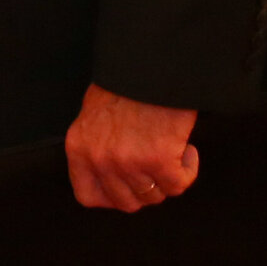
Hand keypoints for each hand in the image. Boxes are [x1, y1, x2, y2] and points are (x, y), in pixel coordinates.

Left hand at [65, 83, 198, 211]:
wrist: (151, 64)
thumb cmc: (125, 83)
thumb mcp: (94, 115)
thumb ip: (97, 147)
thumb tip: (112, 174)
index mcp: (79, 148)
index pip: (87, 195)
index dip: (110, 197)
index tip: (127, 188)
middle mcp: (100, 160)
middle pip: (126, 202)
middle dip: (145, 190)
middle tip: (155, 169)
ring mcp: (129, 163)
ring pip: (154, 196)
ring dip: (167, 178)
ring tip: (172, 152)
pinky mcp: (159, 162)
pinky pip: (178, 185)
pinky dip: (187, 170)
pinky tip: (187, 150)